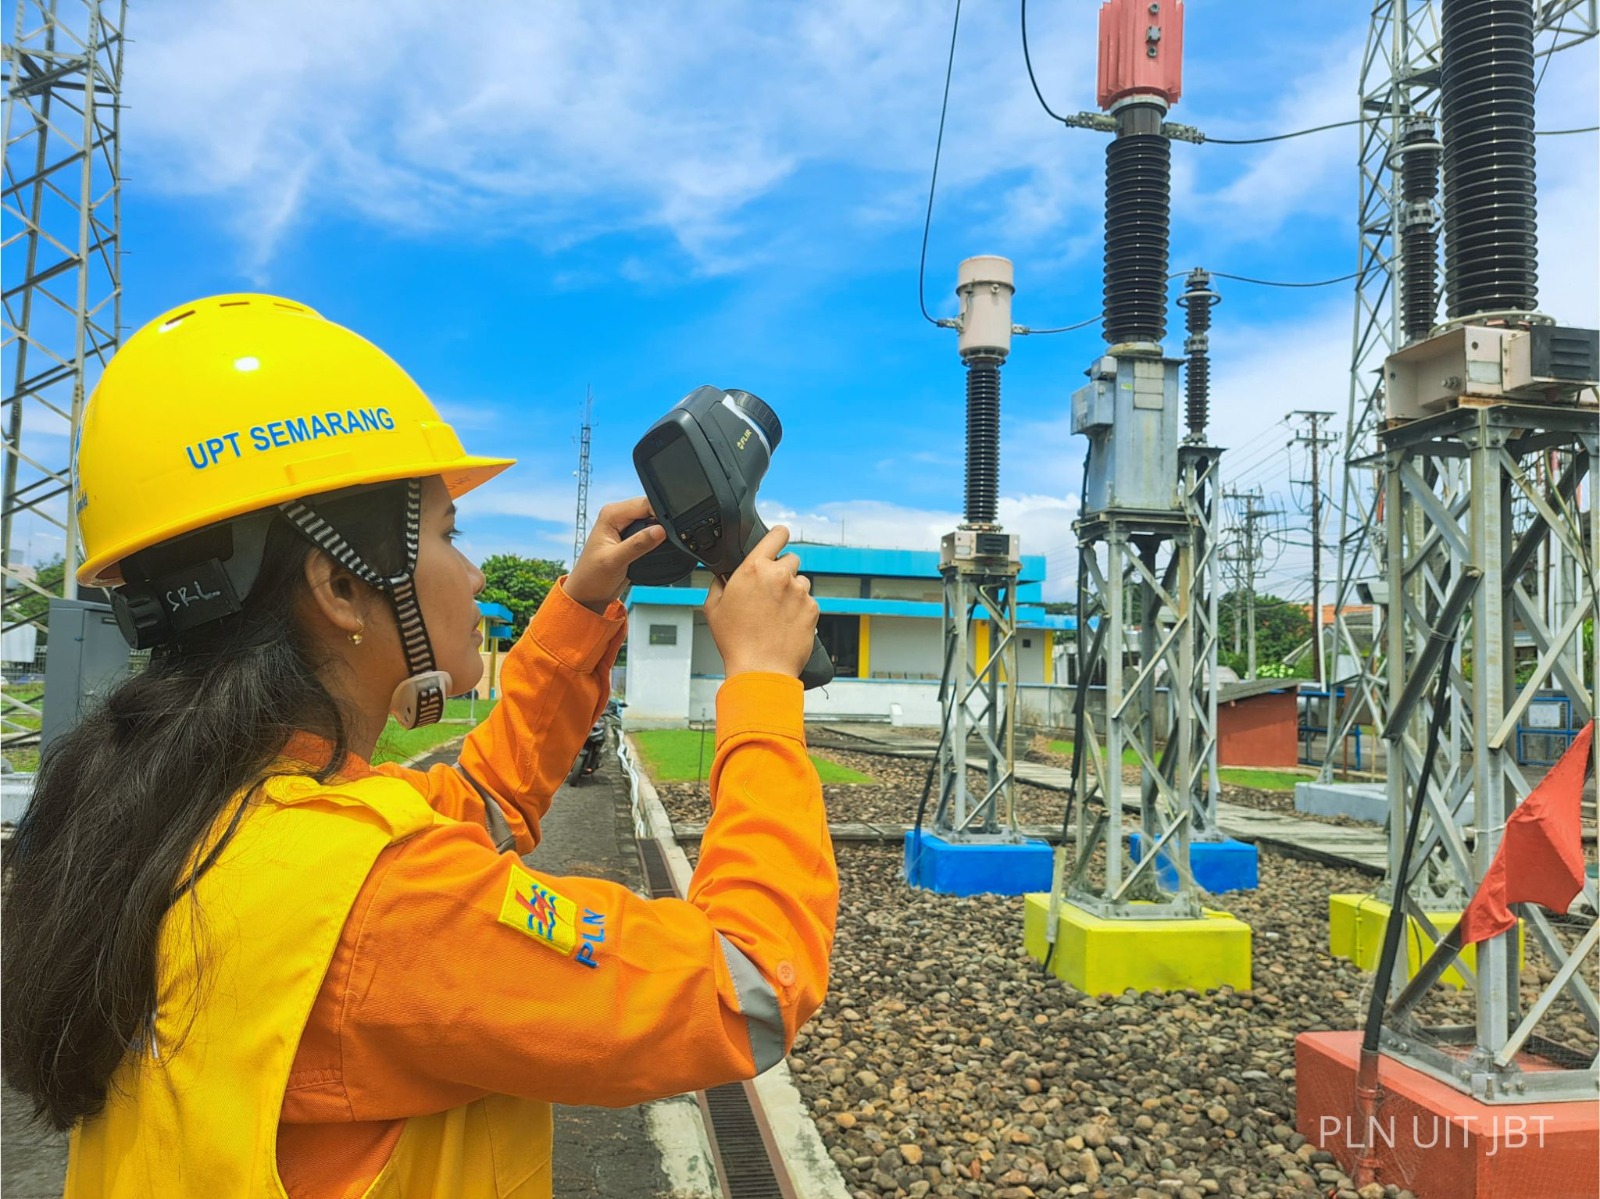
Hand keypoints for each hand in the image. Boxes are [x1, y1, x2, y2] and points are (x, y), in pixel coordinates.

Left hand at [563, 497, 667, 612]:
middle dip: (662, 524)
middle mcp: (619, 517)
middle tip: (667, 541)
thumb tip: (660, 530)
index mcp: (611, 514)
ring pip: (654, 521)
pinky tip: (657, 550)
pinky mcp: (633, 539)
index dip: (660, 514)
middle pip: (652, 510)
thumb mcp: (615, 560)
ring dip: (661, 533)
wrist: (589, 593)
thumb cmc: (592, 577)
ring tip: (660, 548)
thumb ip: (638, 544)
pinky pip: (652, 533)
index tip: (669, 530)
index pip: (644, 504)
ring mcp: (627, 528)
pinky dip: (658, 540)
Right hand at [704, 525, 818, 678]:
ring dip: (793, 591)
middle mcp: (779, 576)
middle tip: (771, 592)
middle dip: (782, 571)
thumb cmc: (736, 642)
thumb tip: (722, 578)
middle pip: (791, 559)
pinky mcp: (812, 609)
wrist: (760, 669)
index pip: (777, 534)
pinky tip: (786, 624)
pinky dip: (801, 610)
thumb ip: (718, 585)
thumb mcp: (713, 609)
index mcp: (753, 569)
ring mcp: (799, 592)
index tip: (779, 538)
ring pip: (802, 581)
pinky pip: (809, 602)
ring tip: (778, 613)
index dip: (779, 535)